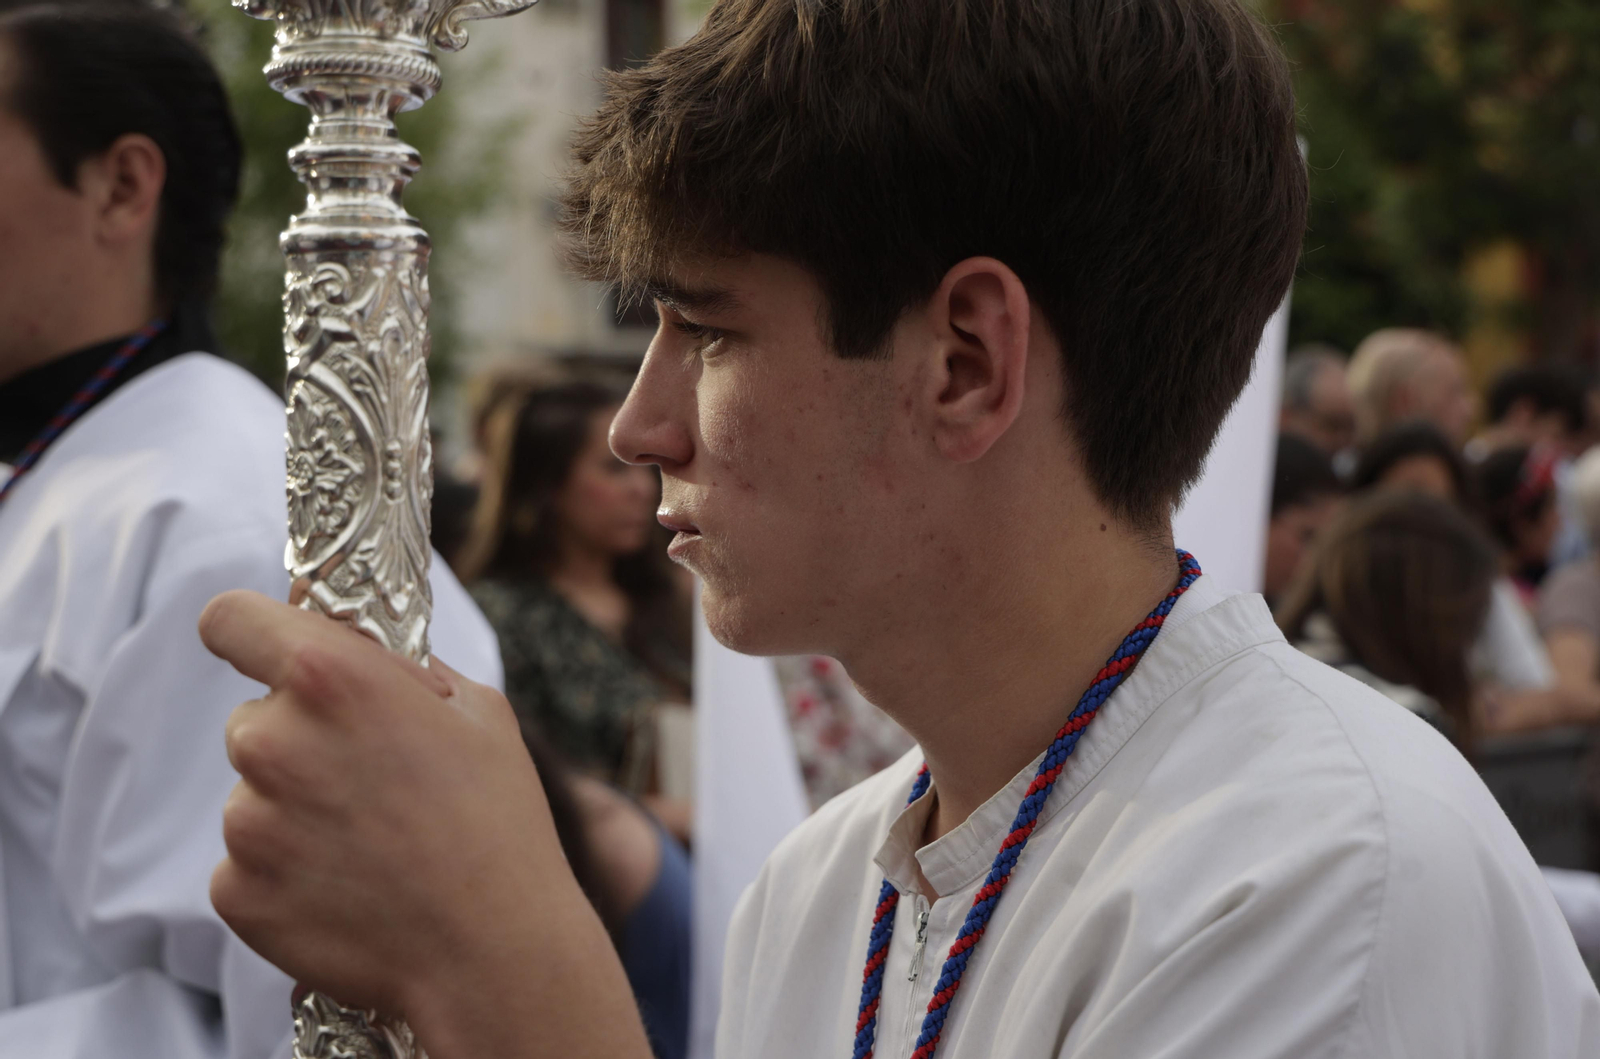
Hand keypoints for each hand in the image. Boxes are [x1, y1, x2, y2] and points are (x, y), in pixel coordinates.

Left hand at [199, 591, 649, 1056]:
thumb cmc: (498, 822)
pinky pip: (246, 864)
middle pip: (252, 719)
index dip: (251, 634)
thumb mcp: (478, 710)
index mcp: (332, 676)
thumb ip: (403, 669)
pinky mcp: (236, 892)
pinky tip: (349, 887)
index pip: (230, 619)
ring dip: (292, 811)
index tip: (269, 656)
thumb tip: (363, 653)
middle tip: (367, 781)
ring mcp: (247, 822)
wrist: (493, 951)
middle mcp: (273, 740)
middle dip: (299, 740)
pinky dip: (285, 874)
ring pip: (251, 796)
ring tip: (368, 844)